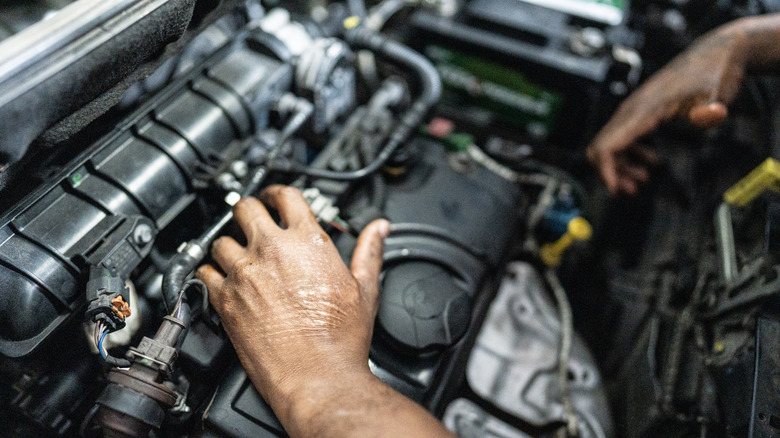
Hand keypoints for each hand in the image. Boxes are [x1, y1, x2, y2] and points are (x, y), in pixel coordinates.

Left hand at [196, 185, 388, 412]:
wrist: (318, 376)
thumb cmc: (341, 339)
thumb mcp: (366, 288)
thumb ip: (370, 251)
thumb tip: (379, 229)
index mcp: (308, 242)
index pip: (286, 196)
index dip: (278, 193)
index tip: (274, 198)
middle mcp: (273, 251)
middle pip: (246, 208)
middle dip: (248, 210)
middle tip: (251, 219)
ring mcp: (245, 274)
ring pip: (221, 240)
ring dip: (229, 244)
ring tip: (237, 253)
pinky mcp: (225, 299)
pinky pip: (205, 272)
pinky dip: (210, 272)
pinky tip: (220, 278)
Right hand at [587, 25, 747, 194]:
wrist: (712, 54)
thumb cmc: (710, 71)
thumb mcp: (715, 92)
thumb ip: (711, 108)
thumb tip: (710, 115)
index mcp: (641, 109)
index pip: (607, 144)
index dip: (605, 170)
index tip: (615, 189)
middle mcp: (631, 110)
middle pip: (601, 147)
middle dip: (609, 172)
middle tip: (630, 190)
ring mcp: (633, 111)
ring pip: (609, 144)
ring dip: (619, 167)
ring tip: (639, 183)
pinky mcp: (639, 113)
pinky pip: (622, 138)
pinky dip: (628, 155)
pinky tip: (649, 162)